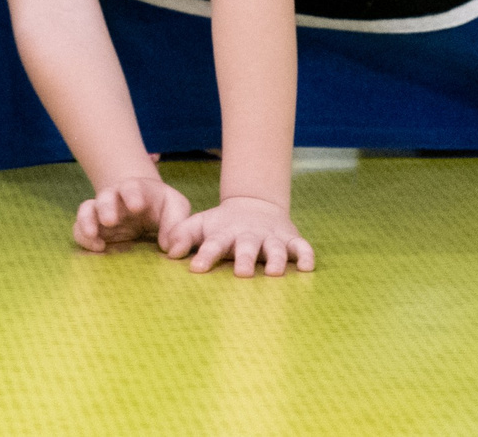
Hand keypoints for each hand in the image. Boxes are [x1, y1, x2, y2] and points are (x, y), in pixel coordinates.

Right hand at [74, 174, 192, 252]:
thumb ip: (177, 225)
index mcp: (137, 190)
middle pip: (105, 197)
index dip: (132, 195)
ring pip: (87, 210)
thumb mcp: (176, 209)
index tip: (136, 206)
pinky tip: (97, 248)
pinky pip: (80, 229)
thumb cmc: (162, 207)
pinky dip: (83, 237)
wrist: (143, 205)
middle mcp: (115, 198)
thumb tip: (171, 249)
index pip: (132, 187)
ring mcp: (102, 212)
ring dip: (87, 220)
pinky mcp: (95, 228)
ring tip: (92, 234)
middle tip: (110, 220)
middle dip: (106, 207)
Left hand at [161, 196, 314, 275]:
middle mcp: (249, 235)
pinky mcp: (291, 239)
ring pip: (275, 249)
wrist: (254, 205)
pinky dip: (306, 255)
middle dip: (245, 259)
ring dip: (276, 260)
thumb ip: (182, 235)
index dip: (205, 255)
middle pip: (247, 247)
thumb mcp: (200, 225)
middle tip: (242, 273)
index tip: (196, 268)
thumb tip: (169, 252)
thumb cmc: (222, 224)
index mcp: (225, 233)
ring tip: (275, 273)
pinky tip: (308, 267)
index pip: (213, 243)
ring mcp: (271, 237)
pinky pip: (302, 247)